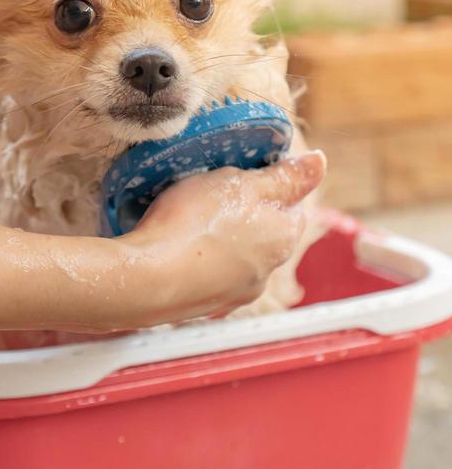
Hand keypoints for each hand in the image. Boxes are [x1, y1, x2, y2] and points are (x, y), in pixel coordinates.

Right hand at [122, 151, 325, 327]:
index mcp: (282, 238)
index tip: (245, 174)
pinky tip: (178, 247)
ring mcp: (235, 294)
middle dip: (246, 213)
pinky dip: (200, 261)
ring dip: (224, 239)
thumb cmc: (194, 223)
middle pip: (266, 232)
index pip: (295, 207)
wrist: (146, 279)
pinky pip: (210, 276)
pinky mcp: (204, 306)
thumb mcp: (241, 183)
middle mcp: (267, 272)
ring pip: (238, 256)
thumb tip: (321, 162)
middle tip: (214, 192)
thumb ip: (285, 175)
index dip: (273, 186)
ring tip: (191, 219)